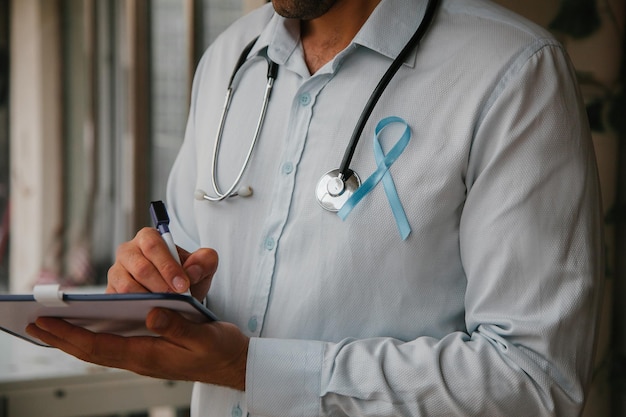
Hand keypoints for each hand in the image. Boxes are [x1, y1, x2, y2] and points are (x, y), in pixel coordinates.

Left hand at [25, 308, 248, 389]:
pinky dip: (93, 339)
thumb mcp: (203, 335)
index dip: (70, 335)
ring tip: (53, 327)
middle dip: (62, 339)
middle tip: (35, 326)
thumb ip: (177, 327)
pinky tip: (88, 330)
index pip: (100, 346)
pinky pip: (113, 347)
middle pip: (91, 351)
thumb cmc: (220, 350)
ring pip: (100, 350)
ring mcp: (144, 357)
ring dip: (74, 339)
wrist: (233, 363)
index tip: (46, 323)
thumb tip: (150, 316)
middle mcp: (141, 358)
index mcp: (149, 355)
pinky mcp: (150, 352)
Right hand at [107, 227, 217, 299]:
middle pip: (140, 268)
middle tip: (176, 299)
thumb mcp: (202, 268)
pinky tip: (152, 315)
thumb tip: (192, 271)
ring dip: (148, 299)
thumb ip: (206, 262)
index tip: (183, 286)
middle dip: (161, 286)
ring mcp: (116, 273)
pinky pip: (118, 303)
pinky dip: (135, 310)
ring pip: (127, 287)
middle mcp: (128, 252)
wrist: (176, 298)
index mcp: (148, 238)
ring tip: (166, 308)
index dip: (168, 266)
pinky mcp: (111, 293)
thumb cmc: (186, 278)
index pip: (153, 246)